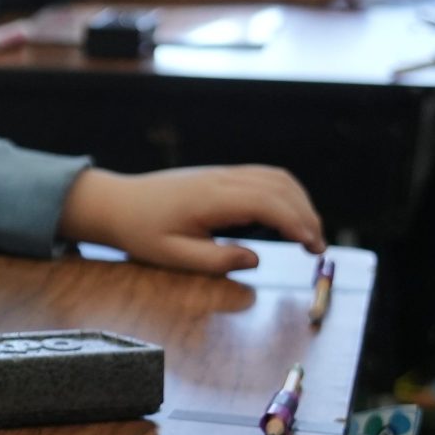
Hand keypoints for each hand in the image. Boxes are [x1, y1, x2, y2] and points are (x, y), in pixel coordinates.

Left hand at [58, 165, 324, 274]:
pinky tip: (289, 216)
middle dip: (306, 215)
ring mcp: (222, 173)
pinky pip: (263, 176)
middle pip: (280, 187)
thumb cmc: (141, 232)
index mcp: (211, 198)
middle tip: (317, 249)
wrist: (117, 203)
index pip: (268, 203)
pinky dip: (286, 193)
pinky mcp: (221, 174)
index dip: (296, 224)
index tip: (312, 248)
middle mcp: (222, 179)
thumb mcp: (172, 256)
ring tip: (308, 235)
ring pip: (275, 177)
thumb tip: (254, 259)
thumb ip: (214, 261)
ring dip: (300, 202)